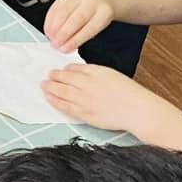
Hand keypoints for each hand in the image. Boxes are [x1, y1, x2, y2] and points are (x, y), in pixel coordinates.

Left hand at [43, 64, 166, 131]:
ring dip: (50, 87)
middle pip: (65, 78)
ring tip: (43, 85)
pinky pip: (65, 106)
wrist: (137, 110)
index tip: (60, 70)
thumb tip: (77, 71)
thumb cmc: (129, 93)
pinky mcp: (84, 113)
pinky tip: (49, 97)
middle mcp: (89, 84)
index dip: (65, 70)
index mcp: (97, 72)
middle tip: (47, 76)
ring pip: (62, 91)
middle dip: (54, 76)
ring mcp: (85, 99)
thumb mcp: (112, 75)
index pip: (75, 68)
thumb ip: (94, 73)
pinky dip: (55, 101)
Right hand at [46, 0, 115, 52]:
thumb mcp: (98, 26)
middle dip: (63, 34)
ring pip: (63, 12)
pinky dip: (49, 20)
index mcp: (104, 12)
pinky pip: (55, 7)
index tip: (65, 49)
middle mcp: (92, 1)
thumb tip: (65, 46)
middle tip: (55, 44)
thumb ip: (84, 35)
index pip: (90, 28)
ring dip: (54, 27)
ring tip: (51, 38)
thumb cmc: (98, 15)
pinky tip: (48, 29)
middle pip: (77, 18)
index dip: (75, 40)